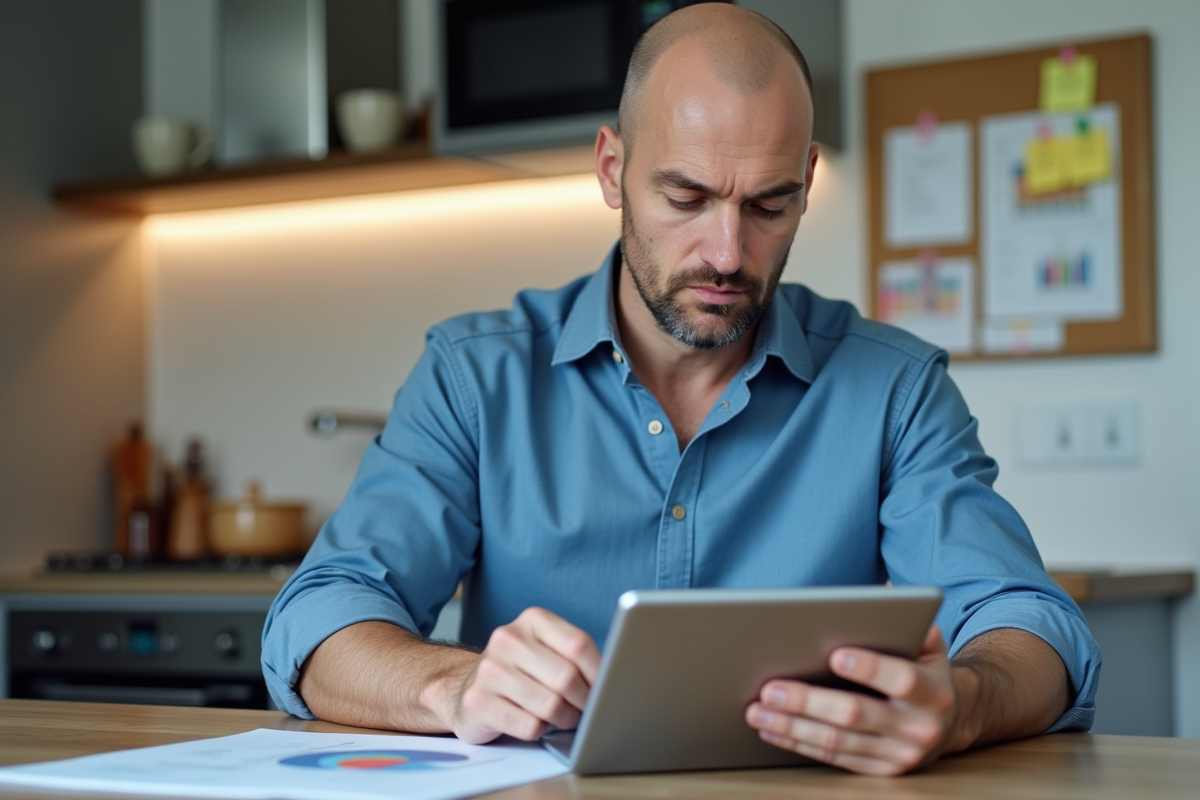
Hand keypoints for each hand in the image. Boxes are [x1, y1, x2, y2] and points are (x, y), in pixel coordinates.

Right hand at [449, 607, 600, 743]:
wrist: (468, 688)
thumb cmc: (522, 671)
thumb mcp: (547, 650)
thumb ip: (576, 657)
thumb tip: (613, 679)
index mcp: (532, 619)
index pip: (579, 645)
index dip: (599, 673)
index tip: (605, 688)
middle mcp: (507, 639)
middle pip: (566, 678)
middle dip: (583, 701)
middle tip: (585, 709)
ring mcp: (490, 670)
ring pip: (550, 706)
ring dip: (564, 719)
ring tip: (563, 717)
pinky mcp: (478, 702)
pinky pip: (529, 726)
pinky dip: (540, 730)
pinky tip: (535, 722)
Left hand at [744, 625, 962, 775]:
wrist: (949, 723)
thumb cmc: (925, 673)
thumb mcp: (930, 648)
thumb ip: (913, 627)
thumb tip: (885, 609)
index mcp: (934, 693)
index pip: (902, 679)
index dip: (870, 668)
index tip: (834, 655)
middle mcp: (918, 729)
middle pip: (854, 714)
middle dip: (807, 701)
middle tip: (769, 689)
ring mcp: (898, 755)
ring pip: (836, 741)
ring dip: (792, 726)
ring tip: (757, 712)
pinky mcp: (880, 772)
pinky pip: (833, 758)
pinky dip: (798, 744)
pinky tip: (773, 731)